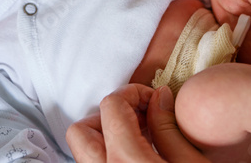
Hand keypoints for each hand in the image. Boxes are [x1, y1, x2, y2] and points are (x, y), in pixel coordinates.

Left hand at [66, 84, 208, 161]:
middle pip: (82, 130)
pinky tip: (137, 158)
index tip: (154, 100)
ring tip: (141, 139)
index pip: (111, 107)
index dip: (134, 94)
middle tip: (141, 119)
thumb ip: (168, 127)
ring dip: (106, 137)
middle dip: (108, 116)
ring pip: (83, 152)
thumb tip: (158, 97)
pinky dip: (108, 156)